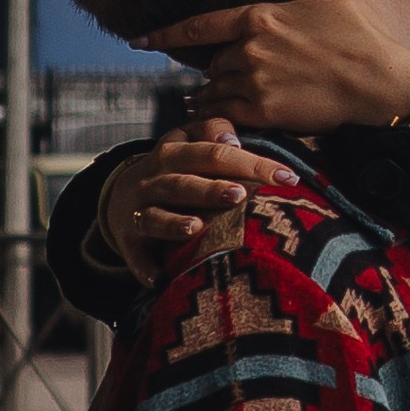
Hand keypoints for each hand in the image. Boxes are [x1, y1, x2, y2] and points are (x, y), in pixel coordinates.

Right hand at [101, 121, 269, 285]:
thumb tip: (234, 137)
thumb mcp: (188, 140)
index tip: (287, 177)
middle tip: (242, 194)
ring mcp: (140, 211)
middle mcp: (154, 180)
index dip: (249, 161)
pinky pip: (136, 256)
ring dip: (175, 223)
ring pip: (156, 216)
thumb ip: (213, 131)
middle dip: (211, 189)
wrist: (122, 193)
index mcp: (173, 152)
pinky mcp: (131, 242)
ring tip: (197, 227)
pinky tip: (159, 279)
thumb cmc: (175, 166)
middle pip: (183, 182)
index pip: (214, 152)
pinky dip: (146, 268)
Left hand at [154, 0, 409, 133]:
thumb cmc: (361, 33)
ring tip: (212, 101)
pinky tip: (219, 119)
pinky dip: (218, 116)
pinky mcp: (265, 112)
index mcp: (260, 16)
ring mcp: (255, 82)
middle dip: (217, 67)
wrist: (382, 84)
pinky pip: (225, 114)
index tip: (138, 41)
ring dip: (212, 94)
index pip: (198, 28)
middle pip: (212, 62)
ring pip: (215, 89)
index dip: (163, 35)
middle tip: (229, 74)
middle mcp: (250, 49)